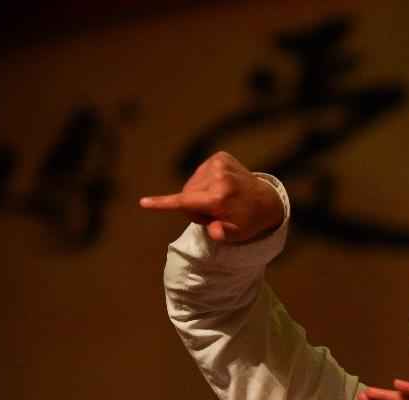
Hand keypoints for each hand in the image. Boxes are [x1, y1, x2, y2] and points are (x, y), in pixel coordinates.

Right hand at [140, 151, 283, 241]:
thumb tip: (215, 234)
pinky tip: (220, 187)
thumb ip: (223, 232)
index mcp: (220, 197)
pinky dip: (204, 183)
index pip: (186, 201)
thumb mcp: (238, 233)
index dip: (162, 203)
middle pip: (186, 195)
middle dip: (194, 207)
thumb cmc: (248, 220)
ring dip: (198, 195)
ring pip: (191, 184)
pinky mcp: (220, 156)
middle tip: (214, 213)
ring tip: (219, 200)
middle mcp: (218, 177)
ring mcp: (219, 164)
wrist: (265, 200)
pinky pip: (199, 173)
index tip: (143, 203)